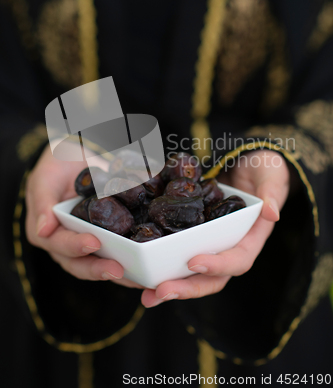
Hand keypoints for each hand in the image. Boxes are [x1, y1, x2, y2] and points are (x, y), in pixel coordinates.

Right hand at [25, 145, 142, 288]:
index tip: (93, 242)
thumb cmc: (56, 166)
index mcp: (48, 233)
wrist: (78, 157)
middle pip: (81, 264)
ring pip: (102, 264)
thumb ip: (42, 202)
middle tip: (118, 269)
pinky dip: (133, 262)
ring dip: (120, 274)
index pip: (60, 244)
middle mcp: (67, 244)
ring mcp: (88, 243)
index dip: (76, 246)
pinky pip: (119, 253)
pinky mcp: (108, 239)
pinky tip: (149, 267)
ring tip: (138, 278)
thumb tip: (43, 231)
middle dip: (100, 268)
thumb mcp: (45, 178)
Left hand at [141, 150, 289, 306]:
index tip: (194, 261)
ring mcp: (210, 246)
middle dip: (185, 288)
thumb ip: (273, 192)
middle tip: (159, 292)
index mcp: (251, 239)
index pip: (237, 260)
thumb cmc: (264, 170)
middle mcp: (229, 249)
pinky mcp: (193, 238)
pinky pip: (177, 256)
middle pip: (210, 278)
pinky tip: (140, 273)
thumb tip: (272, 213)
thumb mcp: (272, 175)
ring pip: (191, 274)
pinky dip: (161, 266)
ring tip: (146, 294)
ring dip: (169, 286)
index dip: (217, 264)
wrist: (247, 165)